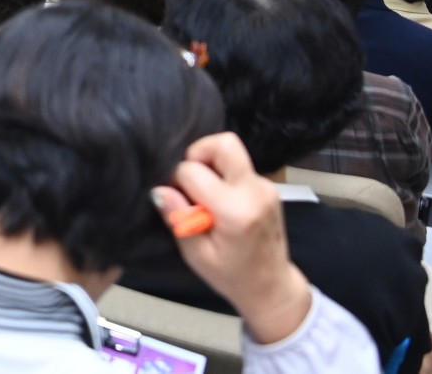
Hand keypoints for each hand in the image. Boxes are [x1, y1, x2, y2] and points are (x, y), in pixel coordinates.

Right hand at [152, 132, 311, 344]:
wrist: (272, 286)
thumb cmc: (231, 276)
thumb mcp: (196, 254)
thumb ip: (178, 218)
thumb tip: (159, 189)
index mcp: (236, 211)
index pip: (193, 171)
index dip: (177, 182)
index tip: (179, 202)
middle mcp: (255, 191)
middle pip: (224, 143)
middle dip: (198, 153)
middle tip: (191, 180)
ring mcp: (266, 186)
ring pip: (230, 152)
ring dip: (211, 166)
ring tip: (206, 196)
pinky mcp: (268, 186)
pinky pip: (238, 167)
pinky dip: (223, 176)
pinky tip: (220, 202)